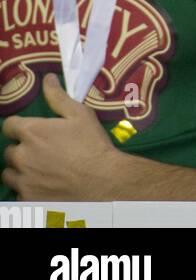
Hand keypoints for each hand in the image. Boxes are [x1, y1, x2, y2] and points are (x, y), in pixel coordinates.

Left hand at [1, 74, 116, 200]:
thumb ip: (58, 97)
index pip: (9, 126)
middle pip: (9, 151)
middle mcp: (21, 156)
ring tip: (39, 171)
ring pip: (9, 174)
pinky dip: (27, 189)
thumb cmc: (92, 144)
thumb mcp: (79, 114)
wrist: (102, 181)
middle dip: (21, 150)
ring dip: (20, 171)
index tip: (31, 131)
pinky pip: (19, 194)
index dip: (19, 127)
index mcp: (31, 132)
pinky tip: (44, 186)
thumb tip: (47, 79)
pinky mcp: (28, 200)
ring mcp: (23, 181)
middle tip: (41, 152)